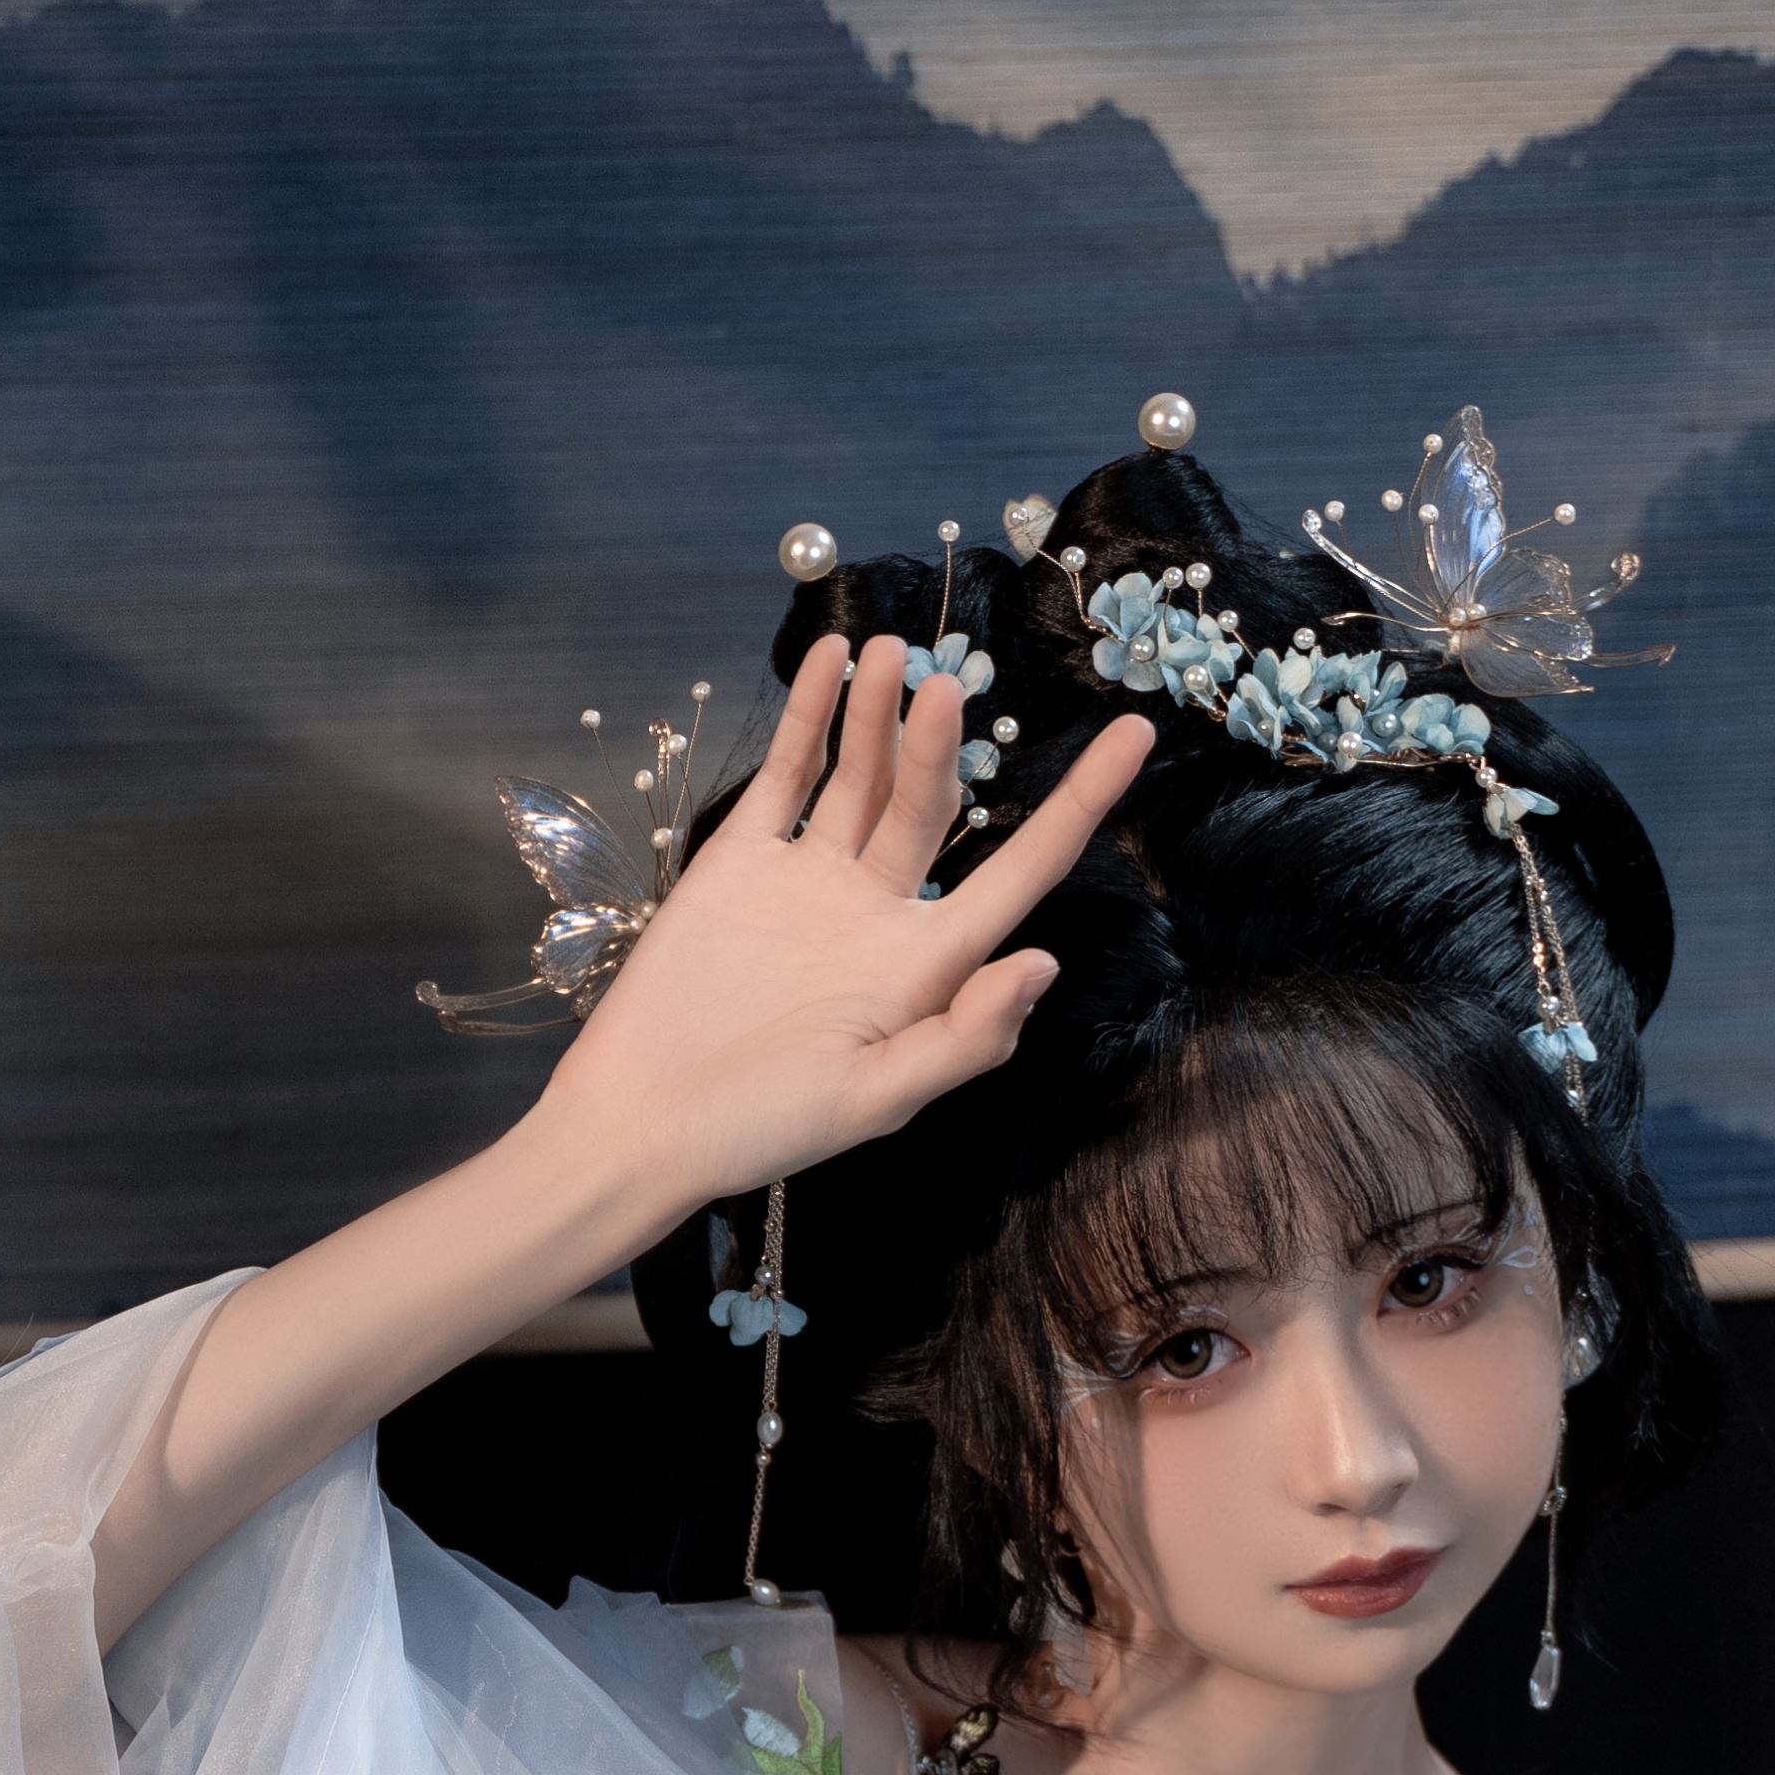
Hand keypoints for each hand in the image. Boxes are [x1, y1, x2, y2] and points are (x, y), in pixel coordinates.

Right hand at [519, 635, 1147, 1229]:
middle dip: (938, 744)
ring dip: (880, 714)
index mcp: (925, 965)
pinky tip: (833, 663)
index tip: (1135, 734)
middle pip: (928, 806)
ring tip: (893, 649)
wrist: (640, 1119)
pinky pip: (786, 777)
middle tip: (945, 683)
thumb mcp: (875, 1100)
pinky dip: (808, 719)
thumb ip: (962, 1040)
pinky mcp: (740, 862)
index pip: (1022, 870)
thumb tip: (1042, 963)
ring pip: (860, 778)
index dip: (1080, 804)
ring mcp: (808, 880)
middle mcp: (876, 911)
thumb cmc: (762, 1125)